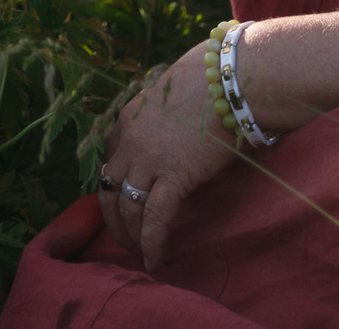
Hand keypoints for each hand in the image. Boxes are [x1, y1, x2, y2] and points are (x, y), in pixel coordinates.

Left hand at [95, 44, 237, 269]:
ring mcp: (148, 159)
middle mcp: (131, 140)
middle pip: (109, 188)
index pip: (110, 158)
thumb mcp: (175, 95)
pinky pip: (154, 218)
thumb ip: (168, 116)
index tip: (124, 199)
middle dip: (114, 218)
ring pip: (127, 208)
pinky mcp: (173, 176)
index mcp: (129, 118)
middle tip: (125, 239)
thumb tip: (181, 130)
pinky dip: (152, 243)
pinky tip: (156, 260)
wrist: (228, 78)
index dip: (115, 183)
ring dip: (131, 236)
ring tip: (141, 255)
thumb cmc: (212, 79)